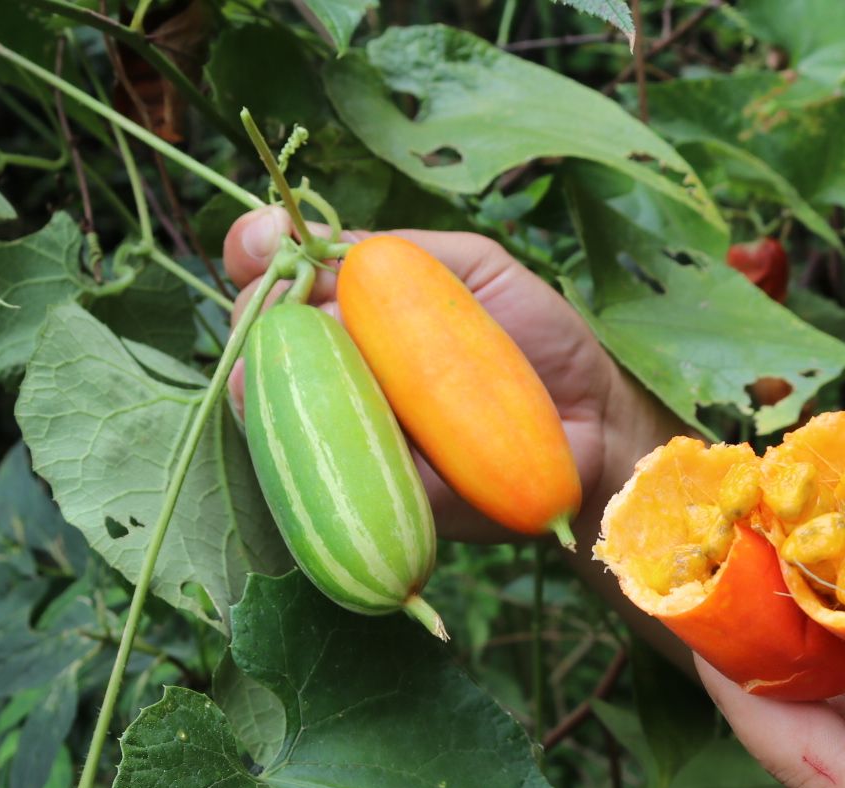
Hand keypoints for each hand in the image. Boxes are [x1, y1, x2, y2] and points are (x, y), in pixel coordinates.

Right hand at [221, 207, 683, 543]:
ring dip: (274, 378)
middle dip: (261, 308)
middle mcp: (336, 363)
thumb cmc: (534, 336)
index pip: (274, 270)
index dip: (254, 250)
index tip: (265, 242)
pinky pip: (320, 469)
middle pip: (257, 333)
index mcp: (354, 304)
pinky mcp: (367, 488)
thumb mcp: (472, 266)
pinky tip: (330, 424)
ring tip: (317, 363)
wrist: (590, 421)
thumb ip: (401, 251)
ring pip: (270, 403)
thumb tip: (320, 255)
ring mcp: (345, 427)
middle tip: (299, 303)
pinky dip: (317, 445)